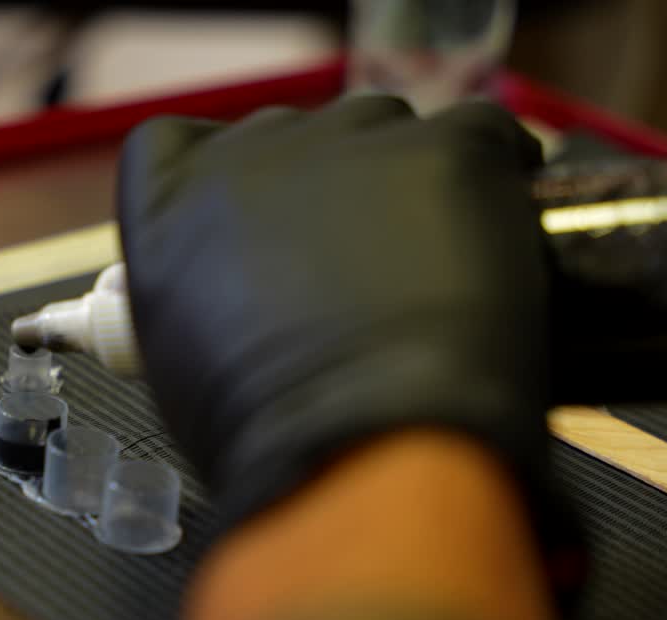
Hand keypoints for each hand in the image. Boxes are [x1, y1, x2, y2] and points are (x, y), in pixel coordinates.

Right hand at [118, 96, 548, 527]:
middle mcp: (252, 148)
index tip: (256, 224)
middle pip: (293, 136)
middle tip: (356, 262)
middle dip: (323, 187)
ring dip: (403, 179)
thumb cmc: (259, 427)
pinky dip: (493, 176)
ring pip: (384, 130)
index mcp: (171, 196)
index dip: (227, 182)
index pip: (180, 146)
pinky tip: (495, 232)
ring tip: (432, 260)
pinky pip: (482, 133)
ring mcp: (352, 139)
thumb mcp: (178, 355)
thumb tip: (238, 291)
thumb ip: (197, 289)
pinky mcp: (447, 147)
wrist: (356, 442)